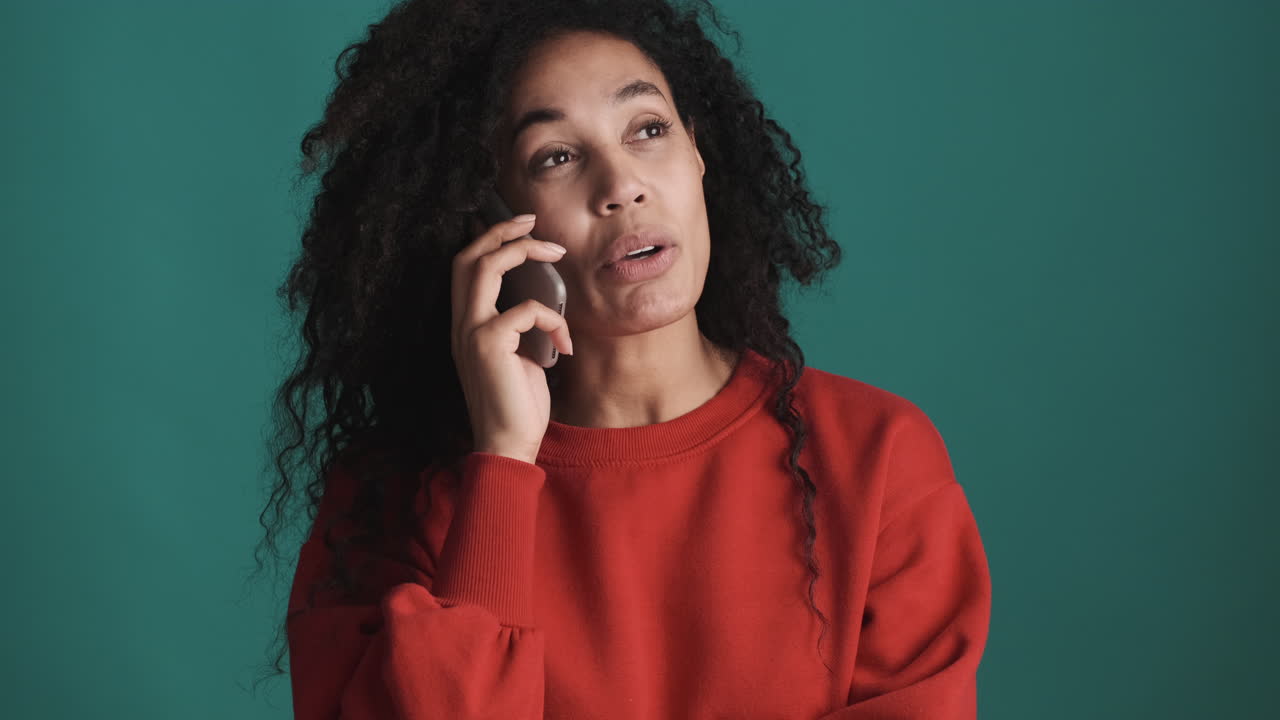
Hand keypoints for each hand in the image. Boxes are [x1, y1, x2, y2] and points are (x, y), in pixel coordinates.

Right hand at [450, 214, 572, 464]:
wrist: (508, 444)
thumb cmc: (518, 404)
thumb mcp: (520, 355)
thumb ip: (520, 327)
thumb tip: (544, 301)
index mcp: (466, 325)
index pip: (465, 267)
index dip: (490, 239)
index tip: (522, 226)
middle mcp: (461, 324)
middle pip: (469, 256)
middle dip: (502, 231)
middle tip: (534, 221)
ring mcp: (470, 332)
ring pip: (486, 268)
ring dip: (523, 251)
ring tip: (555, 253)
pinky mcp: (489, 344)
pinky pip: (526, 310)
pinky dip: (553, 320)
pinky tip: (565, 346)